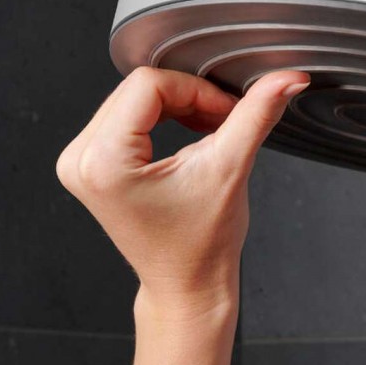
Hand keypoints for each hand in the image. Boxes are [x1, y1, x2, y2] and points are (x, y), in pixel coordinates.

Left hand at [55, 66, 310, 319]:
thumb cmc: (202, 244)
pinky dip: (162, 117)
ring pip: (134, 98)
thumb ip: (256, 116)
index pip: (149, 85)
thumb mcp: (230, 168)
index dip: (198, 91)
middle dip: (189, 98)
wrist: (187, 284)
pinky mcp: (89, 164)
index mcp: (103, 162)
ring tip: (209, 132)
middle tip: (224, 123)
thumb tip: (287, 80)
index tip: (228, 115)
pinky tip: (187, 137)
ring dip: (178, 106)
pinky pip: (125, 114)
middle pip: (139, 89)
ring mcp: (78, 162)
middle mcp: (79, 159)